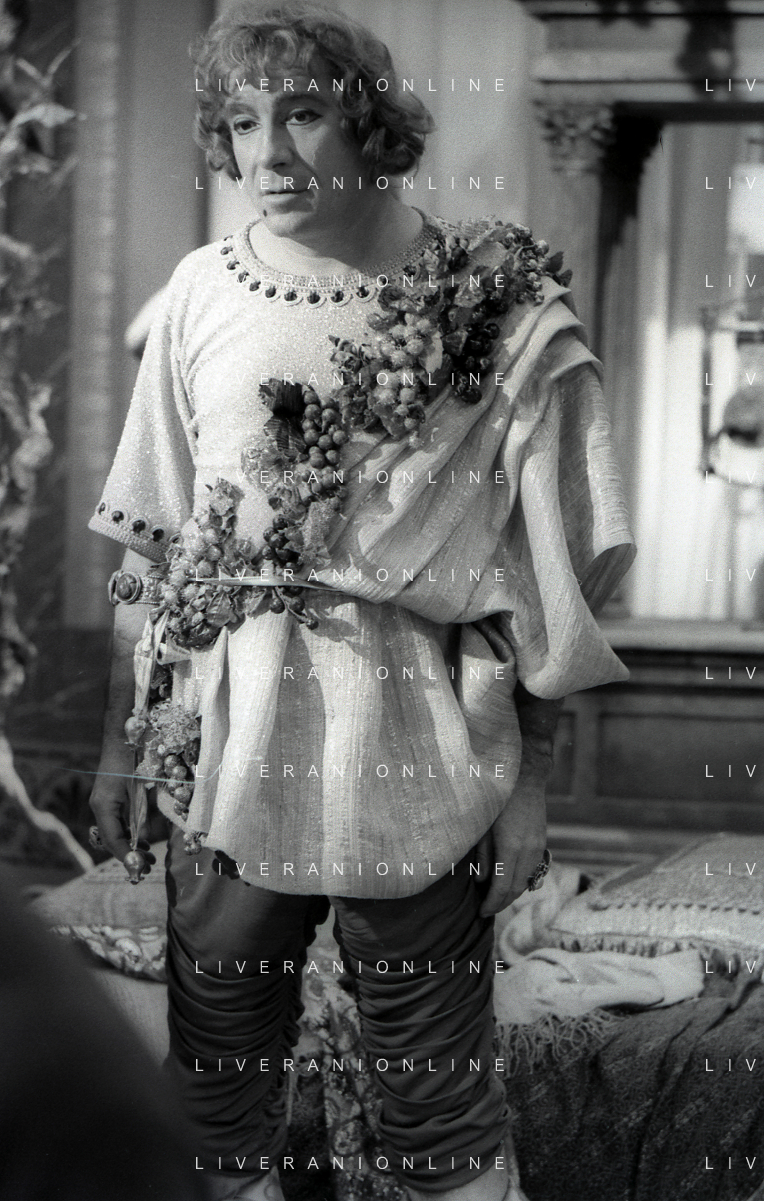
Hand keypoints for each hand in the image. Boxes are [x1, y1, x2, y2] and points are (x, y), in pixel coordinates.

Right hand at [89, 743, 154, 874]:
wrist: (124, 733)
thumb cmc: (133, 757)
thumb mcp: (140, 788)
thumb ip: (140, 815)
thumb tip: (143, 842)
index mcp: (104, 805)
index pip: (113, 839)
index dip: (126, 856)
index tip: (139, 869)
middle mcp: (100, 806)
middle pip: (111, 840)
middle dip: (128, 856)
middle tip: (147, 868)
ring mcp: (103, 803)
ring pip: (114, 833)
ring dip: (130, 847)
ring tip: (148, 859)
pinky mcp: (110, 799)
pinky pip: (116, 823)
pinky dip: (128, 835)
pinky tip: (142, 843)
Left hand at [474, 778, 546, 916]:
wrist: (524, 778)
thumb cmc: (496, 799)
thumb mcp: (482, 827)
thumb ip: (483, 856)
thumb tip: (481, 881)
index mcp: (511, 847)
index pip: (502, 887)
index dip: (491, 903)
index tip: (481, 912)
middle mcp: (528, 851)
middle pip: (516, 889)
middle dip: (501, 903)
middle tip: (486, 909)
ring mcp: (538, 847)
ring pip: (527, 881)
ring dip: (512, 894)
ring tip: (496, 898)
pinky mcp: (541, 842)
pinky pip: (533, 870)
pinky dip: (521, 881)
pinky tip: (509, 882)